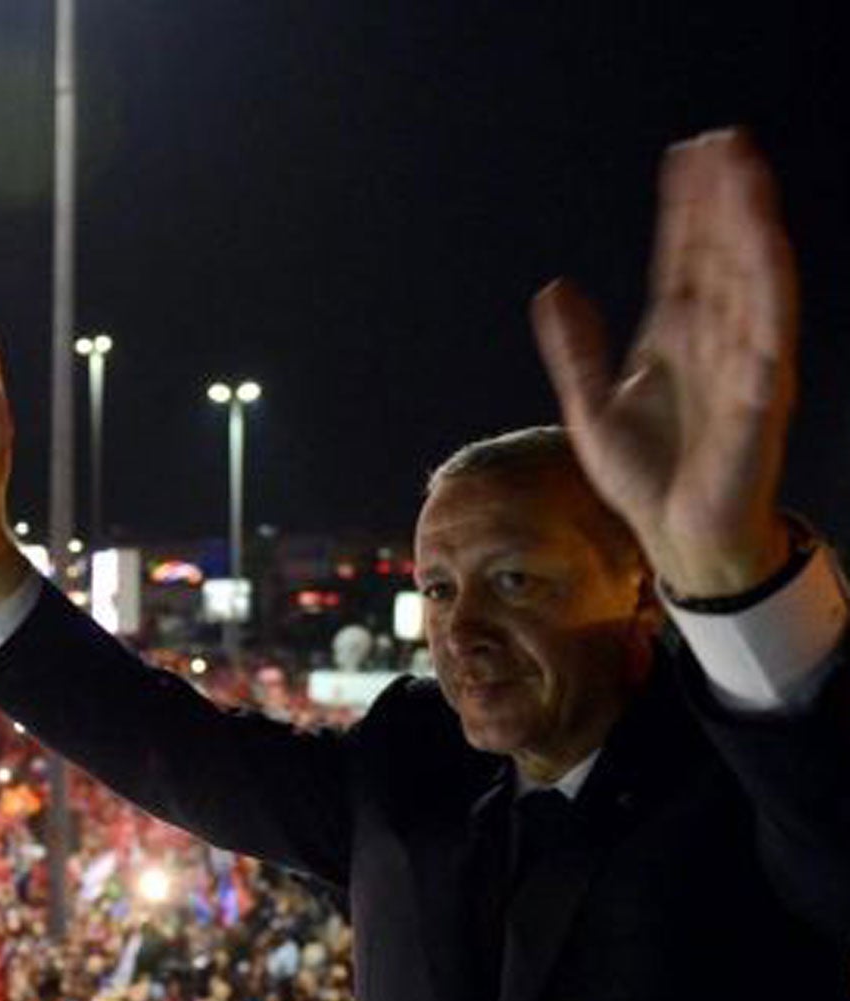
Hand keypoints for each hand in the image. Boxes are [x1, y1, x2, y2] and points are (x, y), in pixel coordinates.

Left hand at [531, 129, 796, 597]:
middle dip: (725, 200)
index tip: (687, 153)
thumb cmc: (645, 475)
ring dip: (752, 230)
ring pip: (752, 285)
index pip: (685, 257)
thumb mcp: (592, 406)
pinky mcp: (758, 402)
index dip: (687, 208)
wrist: (675, 539)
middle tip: (725, 140)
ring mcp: (742, 368)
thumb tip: (553, 288)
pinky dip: (770, 295)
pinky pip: (769, 340)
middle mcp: (715, 342)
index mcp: (675, 338)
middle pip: (722, 257)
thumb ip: (574, 350)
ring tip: (748, 177)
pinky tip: (769, 250)